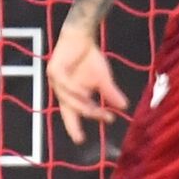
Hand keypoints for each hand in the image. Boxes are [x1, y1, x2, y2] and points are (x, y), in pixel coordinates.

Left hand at [46, 25, 127, 144]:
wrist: (82, 37)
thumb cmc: (90, 59)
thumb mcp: (103, 79)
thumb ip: (111, 93)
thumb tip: (125, 107)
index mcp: (71, 96)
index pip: (71, 115)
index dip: (74, 127)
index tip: (80, 140)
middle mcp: (61, 91)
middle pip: (71, 108)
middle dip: (85, 115)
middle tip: (103, 118)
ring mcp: (56, 81)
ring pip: (67, 98)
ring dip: (82, 104)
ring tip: (95, 109)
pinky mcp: (53, 70)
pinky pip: (64, 83)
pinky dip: (73, 89)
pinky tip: (84, 92)